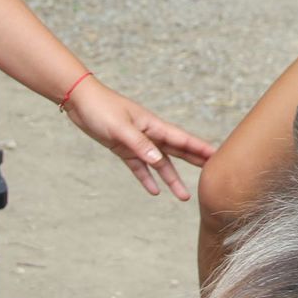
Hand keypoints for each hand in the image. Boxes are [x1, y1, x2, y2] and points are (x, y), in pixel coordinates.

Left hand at [62, 77, 214, 199]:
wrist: (80, 101)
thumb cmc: (102, 108)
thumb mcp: (120, 127)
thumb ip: (140, 144)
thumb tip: (158, 161)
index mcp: (153, 125)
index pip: (182, 139)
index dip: (199, 148)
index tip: (217, 156)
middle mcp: (150, 135)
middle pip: (177, 152)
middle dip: (194, 162)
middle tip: (212, 174)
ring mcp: (138, 143)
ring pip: (160, 164)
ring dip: (172, 179)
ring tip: (183, 196)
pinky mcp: (123, 149)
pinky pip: (139, 167)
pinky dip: (147, 178)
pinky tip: (154, 191)